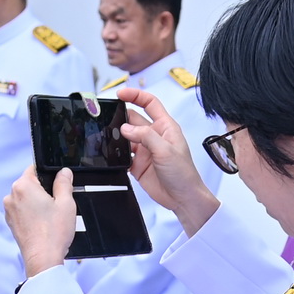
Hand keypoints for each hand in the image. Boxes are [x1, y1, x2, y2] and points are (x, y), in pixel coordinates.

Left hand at [6, 167, 77, 277]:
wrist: (43, 258)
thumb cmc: (53, 233)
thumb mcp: (66, 203)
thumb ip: (64, 182)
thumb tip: (64, 172)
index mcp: (23, 186)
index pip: (35, 168)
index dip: (49, 174)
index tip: (58, 184)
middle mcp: (11, 196)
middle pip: (30, 184)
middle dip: (44, 190)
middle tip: (57, 204)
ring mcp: (9, 211)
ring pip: (26, 198)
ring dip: (38, 203)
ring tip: (51, 217)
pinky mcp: (11, 223)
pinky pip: (23, 211)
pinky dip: (32, 214)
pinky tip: (44, 224)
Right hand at [117, 88, 220, 232]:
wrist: (182, 199)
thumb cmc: (184, 174)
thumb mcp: (166, 150)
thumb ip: (146, 136)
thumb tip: (126, 128)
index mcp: (165, 127)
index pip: (149, 103)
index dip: (135, 96)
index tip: (120, 94)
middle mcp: (154, 136)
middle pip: (133, 119)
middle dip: (120, 117)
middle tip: (108, 118)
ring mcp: (145, 150)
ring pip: (125, 137)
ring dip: (117, 136)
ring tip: (109, 137)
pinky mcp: (137, 164)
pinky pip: (122, 155)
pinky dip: (115, 153)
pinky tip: (112, 154)